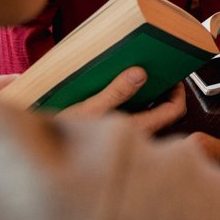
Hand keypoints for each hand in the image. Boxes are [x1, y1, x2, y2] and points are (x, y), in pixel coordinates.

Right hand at [58, 66, 188, 134]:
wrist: (41, 148)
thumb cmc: (62, 132)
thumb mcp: (88, 109)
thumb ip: (115, 92)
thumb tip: (141, 74)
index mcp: (135, 130)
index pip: (173, 112)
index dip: (179, 92)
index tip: (174, 74)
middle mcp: (135, 136)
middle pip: (165, 113)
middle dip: (164, 91)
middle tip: (159, 71)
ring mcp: (125, 135)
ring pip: (149, 113)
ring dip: (148, 95)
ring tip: (141, 74)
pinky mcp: (114, 133)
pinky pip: (133, 114)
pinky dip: (134, 100)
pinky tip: (121, 86)